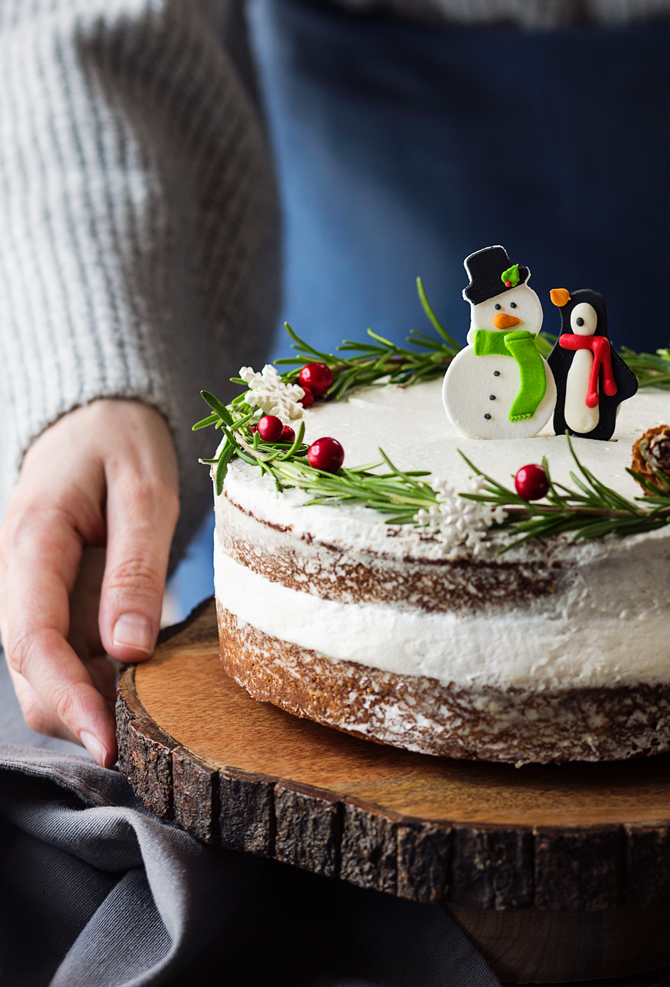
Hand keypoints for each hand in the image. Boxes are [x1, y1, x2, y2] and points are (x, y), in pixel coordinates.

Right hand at [0, 401, 178, 765]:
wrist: (100, 415)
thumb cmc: (122, 440)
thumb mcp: (143, 490)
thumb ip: (135, 566)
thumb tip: (129, 651)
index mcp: (31, 544)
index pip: (31, 639)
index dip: (66, 698)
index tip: (107, 742)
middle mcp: (22, 577)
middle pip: (32, 670)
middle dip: (78, 716)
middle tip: (144, 749)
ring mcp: (39, 591)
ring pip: (48, 670)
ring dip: (91, 704)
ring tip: (153, 726)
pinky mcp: (62, 598)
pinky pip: (72, 652)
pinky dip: (102, 681)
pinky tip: (146, 691)